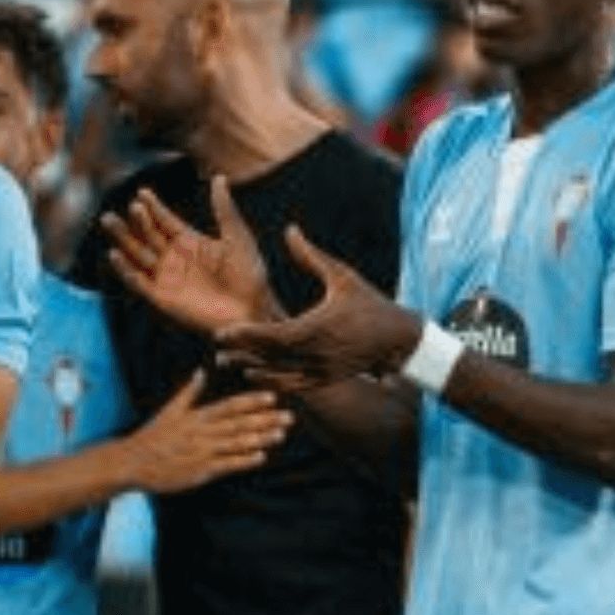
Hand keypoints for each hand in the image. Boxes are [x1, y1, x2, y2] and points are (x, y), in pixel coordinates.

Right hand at [105, 177, 279, 332]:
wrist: (253, 311)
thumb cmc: (250, 276)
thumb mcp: (237, 237)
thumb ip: (223, 209)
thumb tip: (219, 177)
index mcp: (191, 242)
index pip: (165, 221)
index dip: (154, 207)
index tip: (142, 192)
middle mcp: (175, 259)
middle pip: (147, 235)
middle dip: (135, 221)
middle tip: (127, 206)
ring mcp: (167, 278)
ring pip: (138, 255)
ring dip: (124, 239)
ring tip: (109, 220)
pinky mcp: (162, 299)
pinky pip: (138, 283)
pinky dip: (125, 270)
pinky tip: (115, 254)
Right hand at [120, 371, 292, 492]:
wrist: (132, 463)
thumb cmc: (153, 436)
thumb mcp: (169, 410)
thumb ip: (189, 392)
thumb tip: (202, 370)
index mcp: (197, 416)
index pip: (229, 406)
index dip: (252, 402)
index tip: (273, 397)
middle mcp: (202, 432)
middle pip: (239, 424)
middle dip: (265, 419)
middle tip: (290, 416)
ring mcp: (202, 452)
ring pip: (236, 443)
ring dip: (260, 438)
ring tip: (281, 434)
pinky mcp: (199, 471)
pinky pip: (225, 465)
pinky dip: (243, 460)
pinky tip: (261, 456)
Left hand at [215, 226, 419, 392]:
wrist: (399, 339)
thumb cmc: (370, 302)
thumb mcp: (342, 275)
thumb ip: (311, 256)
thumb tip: (289, 230)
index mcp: (318, 328)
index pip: (272, 335)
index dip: (245, 335)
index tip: (222, 332)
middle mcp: (317, 354)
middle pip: (270, 358)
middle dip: (241, 353)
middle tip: (215, 350)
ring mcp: (322, 370)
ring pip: (279, 375)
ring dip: (252, 369)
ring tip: (226, 363)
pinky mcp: (327, 379)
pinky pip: (294, 385)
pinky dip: (272, 382)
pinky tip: (254, 375)